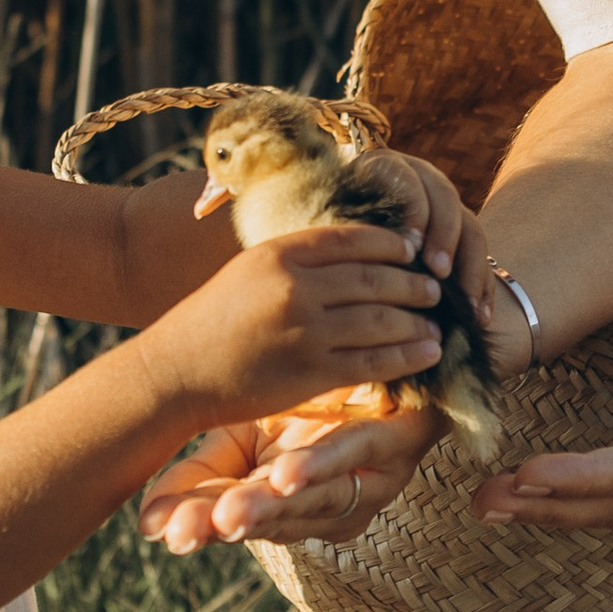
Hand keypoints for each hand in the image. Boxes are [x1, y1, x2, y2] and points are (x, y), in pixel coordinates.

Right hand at [138, 226, 440, 433]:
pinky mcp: (311, 372)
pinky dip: (406, 357)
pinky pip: (373, 361)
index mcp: (279, 253)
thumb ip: (296, 261)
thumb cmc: (212, 321)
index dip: (392, 243)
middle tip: (435, 290)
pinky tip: (426, 355)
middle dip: (413, 284)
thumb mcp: (249, 272)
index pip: (353, 239)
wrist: (176, 371)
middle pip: (375, 278)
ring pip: (381, 320)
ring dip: (417, 323)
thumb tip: (352, 258)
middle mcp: (295, 286)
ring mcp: (305, 330)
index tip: (413, 250)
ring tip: (436, 326)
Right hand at [140, 390, 442, 552]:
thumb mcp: (239, 440)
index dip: (195, 526)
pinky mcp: (400, 449)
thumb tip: (144, 526)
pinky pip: (355, 459)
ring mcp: (366, 485)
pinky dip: (319, 467)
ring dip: (269, 505)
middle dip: (226, 525)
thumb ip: (198, 480)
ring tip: (230, 511)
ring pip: (312, 499)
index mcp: (282, 508)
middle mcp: (326, 508)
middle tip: (184, 532)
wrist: (385, 356)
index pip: (232, 521)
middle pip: (271, 519)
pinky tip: (284, 472)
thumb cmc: (303, 404)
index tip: (157, 534)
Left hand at [336, 147, 490, 321]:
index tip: (411, 245)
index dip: (412, 209)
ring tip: (466, 305)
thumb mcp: (325, 230)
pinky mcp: (460, 232)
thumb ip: (341, 237)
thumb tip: (355, 259)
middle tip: (439, 273)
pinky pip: (479, 255)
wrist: (340, 236)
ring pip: (469, 226)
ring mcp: (443, 205)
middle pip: (444, 197)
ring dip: (471, 267)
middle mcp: (420, 178)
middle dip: (445, 237)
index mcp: (382, 168)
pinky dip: (482, 285)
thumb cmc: (321, 235)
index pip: (405, 177)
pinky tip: (480, 315)